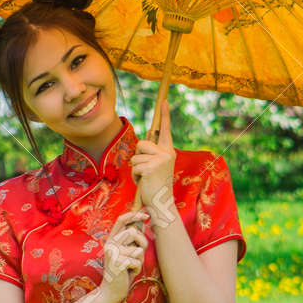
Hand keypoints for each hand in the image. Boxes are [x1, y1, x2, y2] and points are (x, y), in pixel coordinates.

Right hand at [99, 209, 150, 302]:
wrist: (111, 291)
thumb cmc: (123, 272)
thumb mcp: (127, 253)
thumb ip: (132, 241)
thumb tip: (142, 223)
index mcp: (111, 239)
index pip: (121, 220)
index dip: (134, 214)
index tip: (147, 216)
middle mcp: (110, 244)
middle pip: (133, 232)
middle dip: (142, 243)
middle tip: (139, 255)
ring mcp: (112, 253)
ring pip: (137, 249)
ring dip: (140, 260)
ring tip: (131, 267)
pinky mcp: (117, 263)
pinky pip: (137, 261)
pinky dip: (137, 269)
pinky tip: (129, 274)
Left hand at [130, 96, 174, 210]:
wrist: (161, 202)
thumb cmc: (157, 184)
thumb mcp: (158, 165)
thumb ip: (154, 151)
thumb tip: (149, 132)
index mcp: (168, 151)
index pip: (165, 130)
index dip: (164, 114)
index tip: (164, 100)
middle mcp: (166, 153)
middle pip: (141, 143)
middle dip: (138, 156)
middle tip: (146, 170)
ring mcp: (159, 160)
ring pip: (135, 156)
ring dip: (136, 168)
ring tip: (145, 178)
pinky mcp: (150, 168)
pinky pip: (134, 166)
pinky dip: (135, 176)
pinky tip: (144, 182)